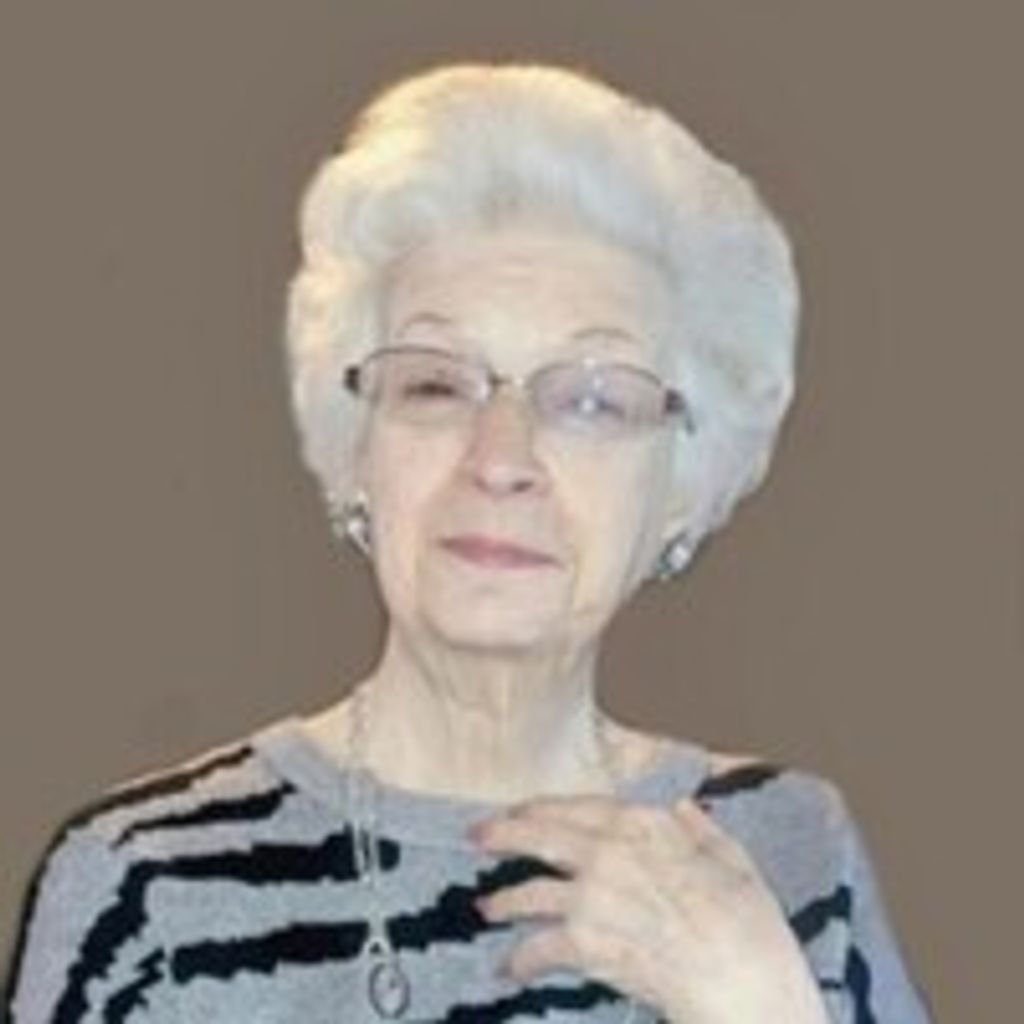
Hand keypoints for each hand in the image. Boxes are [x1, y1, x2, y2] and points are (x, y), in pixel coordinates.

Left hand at [470, 794, 830, 1023]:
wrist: (745, 982)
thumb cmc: (749, 924)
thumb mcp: (732, 858)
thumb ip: (701, 828)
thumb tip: (684, 805)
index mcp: (644, 825)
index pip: (576, 807)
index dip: (542, 808)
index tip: (520, 811)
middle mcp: (609, 852)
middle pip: (540, 835)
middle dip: (502, 834)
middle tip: (476, 836)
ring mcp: (593, 897)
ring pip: (531, 892)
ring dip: (503, 900)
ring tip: (485, 908)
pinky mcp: (587, 943)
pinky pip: (539, 948)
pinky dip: (520, 959)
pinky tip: (508, 968)